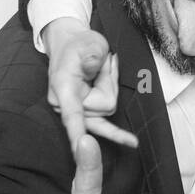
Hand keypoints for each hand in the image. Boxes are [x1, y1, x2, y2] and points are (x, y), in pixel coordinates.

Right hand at [43, 18, 137, 149]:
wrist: (70, 45)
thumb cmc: (79, 44)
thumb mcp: (89, 42)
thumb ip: (92, 54)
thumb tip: (92, 65)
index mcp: (63, 88)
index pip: (72, 114)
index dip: (76, 133)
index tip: (80, 151)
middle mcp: (64, 105)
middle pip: (104, 108)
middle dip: (109, 84)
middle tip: (103, 63)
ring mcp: (73, 111)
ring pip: (108, 109)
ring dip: (110, 86)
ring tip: (100, 69)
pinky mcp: (83, 114)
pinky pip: (106, 116)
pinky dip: (112, 103)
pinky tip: (131, 141)